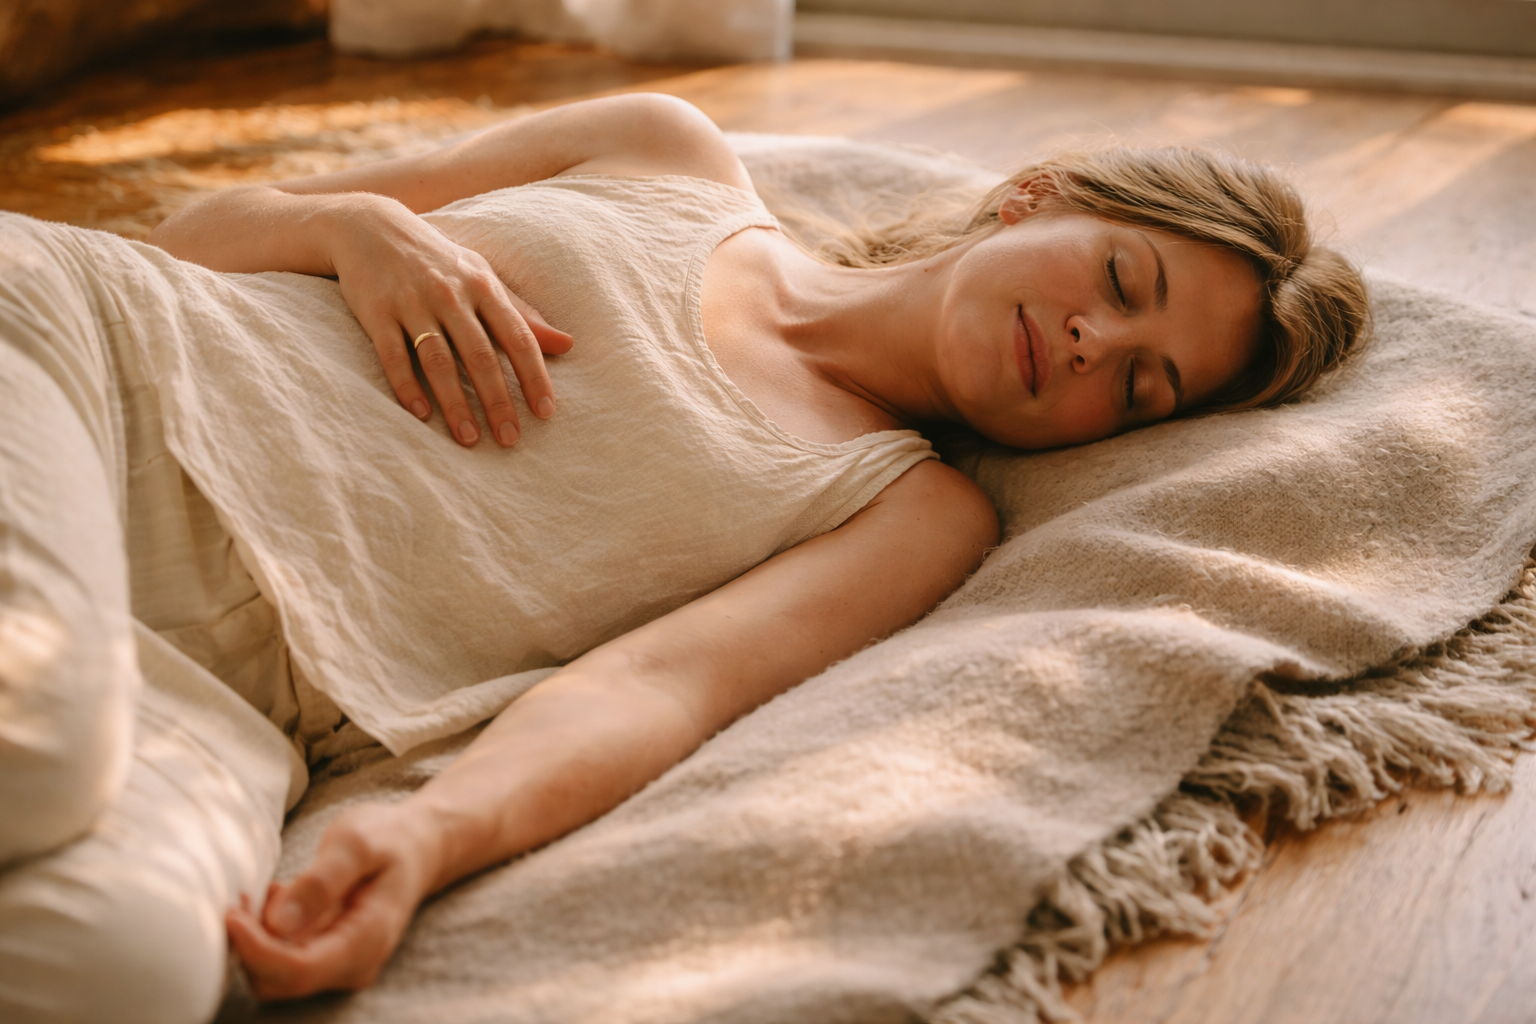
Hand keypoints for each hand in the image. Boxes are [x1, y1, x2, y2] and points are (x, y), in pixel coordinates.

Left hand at [226, 801, 441, 999]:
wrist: (419, 845)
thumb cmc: (389, 838)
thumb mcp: (357, 844)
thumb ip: (321, 882)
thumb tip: (279, 924)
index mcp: (367, 940)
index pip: (298, 971)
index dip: (256, 950)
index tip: (231, 913)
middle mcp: (354, 965)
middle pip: (278, 982)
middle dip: (250, 944)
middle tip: (245, 895)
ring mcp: (340, 965)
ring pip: (273, 976)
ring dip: (255, 939)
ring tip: (270, 889)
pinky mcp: (326, 957)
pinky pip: (280, 962)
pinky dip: (265, 934)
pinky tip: (280, 896)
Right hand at [327, 194, 573, 447]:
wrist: (371, 228)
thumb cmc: (439, 261)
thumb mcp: (482, 277)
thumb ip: (522, 314)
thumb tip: (568, 345)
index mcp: (483, 286)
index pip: (517, 337)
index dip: (534, 376)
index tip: (545, 413)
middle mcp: (450, 294)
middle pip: (480, 355)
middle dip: (498, 401)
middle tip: (510, 440)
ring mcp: (412, 302)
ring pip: (439, 360)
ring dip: (455, 403)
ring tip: (470, 439)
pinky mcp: (377, 311)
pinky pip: (393, 355)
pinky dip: (407, 386)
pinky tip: (421, 415)